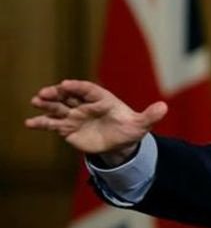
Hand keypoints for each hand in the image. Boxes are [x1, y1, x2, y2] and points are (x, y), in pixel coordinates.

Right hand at [25, 79, 166, 164]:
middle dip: (57, 92)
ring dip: (46, 104)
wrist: (120, 143)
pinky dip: (41, 123)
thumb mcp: (141, 124)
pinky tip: (29, 123)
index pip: (88, 89)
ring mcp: (75, 115)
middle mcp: (86, 104)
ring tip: (35, 101)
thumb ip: (150, 115)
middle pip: (69, 95)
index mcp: (102, 99)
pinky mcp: (67, 128)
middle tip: (45, 92)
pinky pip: (52, 124)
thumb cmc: (130, 129)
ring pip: (58, 107)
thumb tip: (164, 107)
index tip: (67, 84)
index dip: (77, 86)